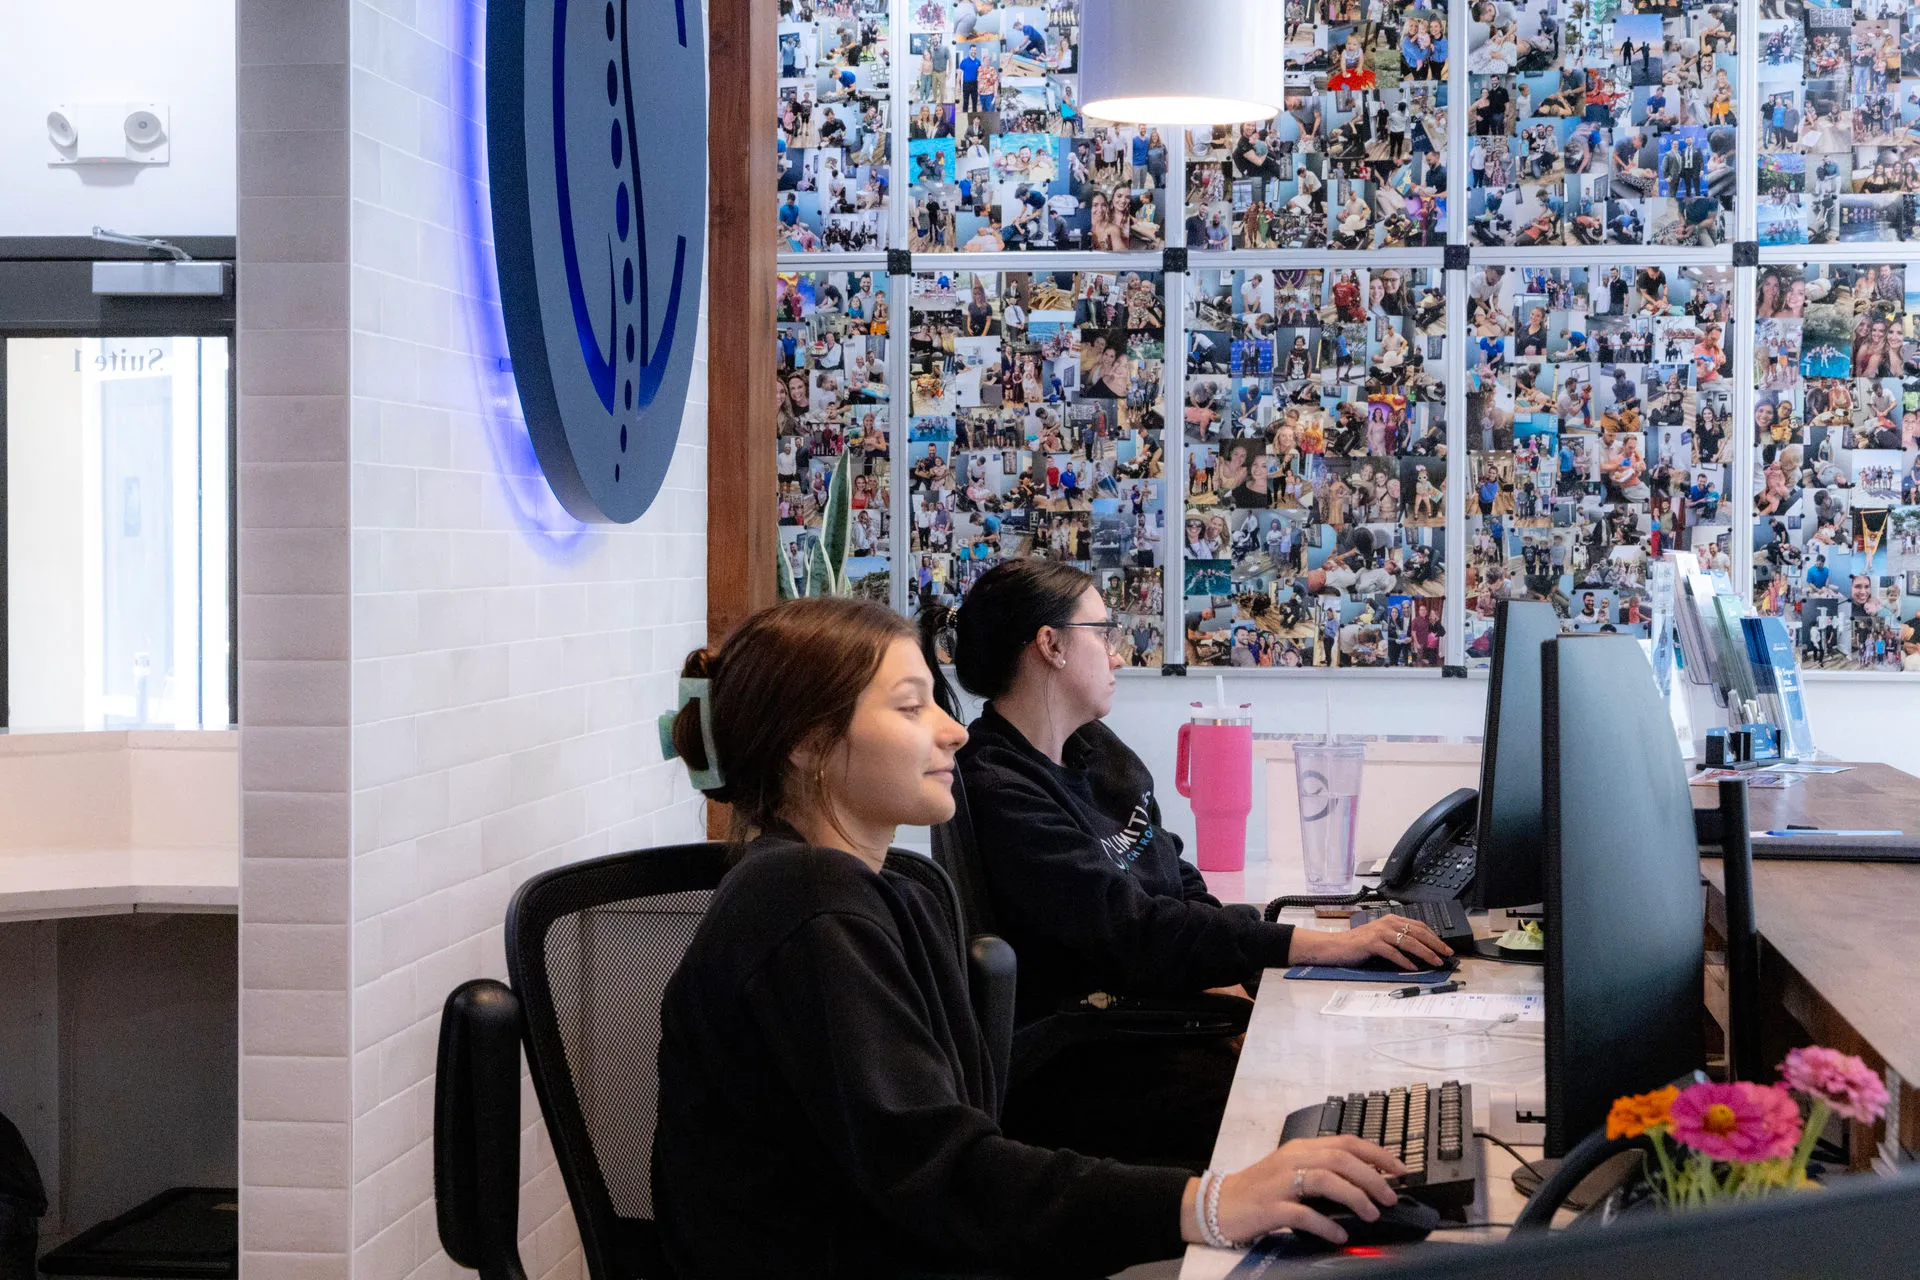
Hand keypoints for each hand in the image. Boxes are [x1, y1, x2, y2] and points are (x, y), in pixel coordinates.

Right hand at [1181, 1136, 1405, 1245]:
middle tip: (1390, 1197)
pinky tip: (1339, 1234)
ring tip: (1371, 1214)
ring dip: (1354, 1196)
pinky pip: (1303, 1213)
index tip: (1400, 1169)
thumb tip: (1366, 1183)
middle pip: (1340, 1158)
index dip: (1376, 1153)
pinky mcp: (1270, 1207)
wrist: (1219, 1205)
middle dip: (1371, 1177)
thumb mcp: (1292, 1172)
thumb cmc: (1260, 1190)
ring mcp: (1279, 1183)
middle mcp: (1291, 1160)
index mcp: (1300, 1148)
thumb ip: (1323, 1171)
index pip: (1345, 1142)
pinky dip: (1326, 1224)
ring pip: (1325, 1179)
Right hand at [1289, 914, 1451, 969]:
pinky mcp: (1372, 943)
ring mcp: (1379, 932)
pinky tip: (1413, 967)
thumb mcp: (1381, 937)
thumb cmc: (1358, 944)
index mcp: (1391, 920)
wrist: (1335, 946)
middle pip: (1417, 932)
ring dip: (1425, 953)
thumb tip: (1421, 950)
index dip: (1434, 936)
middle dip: (1435, 944)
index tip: (1445, 947)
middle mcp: (1387, 923)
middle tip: (1447, 954)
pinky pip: (1393, 952)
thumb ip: (1398, 939)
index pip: (1419, 925)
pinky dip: (1405, 961)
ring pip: (1408, 941)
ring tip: (1435, 962)